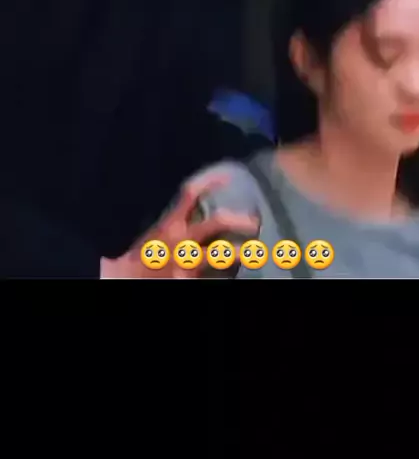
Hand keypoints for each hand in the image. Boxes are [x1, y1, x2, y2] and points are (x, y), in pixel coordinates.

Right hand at [101, 174, 258, 278]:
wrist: (123, 279)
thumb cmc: (142, 253)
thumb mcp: (158, 230)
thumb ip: (178, 220)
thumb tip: (201, 208)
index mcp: (171, 223)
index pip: (191, 193)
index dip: (212, 182)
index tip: (229, 177)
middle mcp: (181, 240)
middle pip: (216, 221)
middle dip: (239, 219)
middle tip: (255, 221)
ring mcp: (186, 263)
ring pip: (220, 254)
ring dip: (240, 252)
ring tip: (255, 252)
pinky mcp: (187, 282)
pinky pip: (212, 277)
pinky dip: (224, 275)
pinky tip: (234, 274)